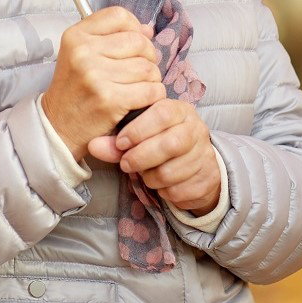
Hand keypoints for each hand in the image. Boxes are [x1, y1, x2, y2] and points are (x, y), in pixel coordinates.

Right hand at [41, 6, 165, 165]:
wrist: (58, 127)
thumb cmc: (75, 89)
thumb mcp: (81, 54)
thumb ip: (111, 37)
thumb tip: (147, 30)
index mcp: (75, 36)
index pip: (119, 16)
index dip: (134, 27)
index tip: (135, 43)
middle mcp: (83, 52)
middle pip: (138, 42)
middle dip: (148, 56)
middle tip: (141, 70)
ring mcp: (95, 76)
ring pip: (148, 67)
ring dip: (152, 79)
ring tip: (140, 86)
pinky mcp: (109, 100)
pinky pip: (150, 90)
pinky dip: (154, 95)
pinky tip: (144, 100)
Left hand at [87, 98, 220, 215]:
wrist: (195, 165)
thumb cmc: (161, 143)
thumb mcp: (140, 137)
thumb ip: (116, 142)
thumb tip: (93, 146)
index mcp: (180, 111)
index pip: (162, 113)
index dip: (139, 129)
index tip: (121, 142)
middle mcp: (196, 129)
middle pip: (171, 144)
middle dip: (142, 157)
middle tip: (126, 164)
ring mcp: (205, 155)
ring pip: (172, 172)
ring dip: (151, 177)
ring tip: (145, 173)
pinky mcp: (208, 179)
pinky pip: (179, 191)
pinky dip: (164, 192)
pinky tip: (161, 184)